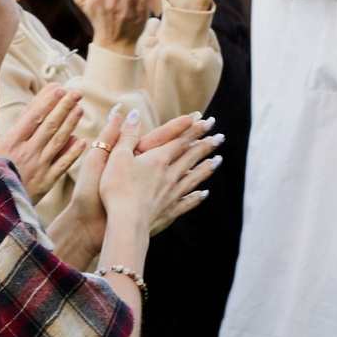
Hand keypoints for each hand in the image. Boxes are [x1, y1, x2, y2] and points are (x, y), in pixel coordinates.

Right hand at [0, 84, 85, 199]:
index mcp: (10, 142)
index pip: (32, 115)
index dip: (46, 100)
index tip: (57, 87)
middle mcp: (26, 152)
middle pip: (49, 124)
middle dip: (63, 106)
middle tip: (75, 91)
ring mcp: (38, 167)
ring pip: (58, 141)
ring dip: (70, 123)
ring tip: (80, 108)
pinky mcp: (45, 183)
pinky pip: (62, 165)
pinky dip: (72, 153)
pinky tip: (81, 141)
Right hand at [101, 111, 220, 235]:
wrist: (127, 223)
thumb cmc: (118, 189)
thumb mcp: (117, 157)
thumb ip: (126, 135)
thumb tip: (133, 113)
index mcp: (158, 159)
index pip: (180, 140)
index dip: (194, 129)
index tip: (208, 121)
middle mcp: (170, 175)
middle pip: (191, 157)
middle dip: (206, 145)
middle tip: (220, 137)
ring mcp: (172, 194)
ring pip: (194, 177)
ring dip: (207, 168)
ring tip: (219, 160)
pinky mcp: (169, 211)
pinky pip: (187, 202)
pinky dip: (197, 197)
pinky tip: (204, 194)